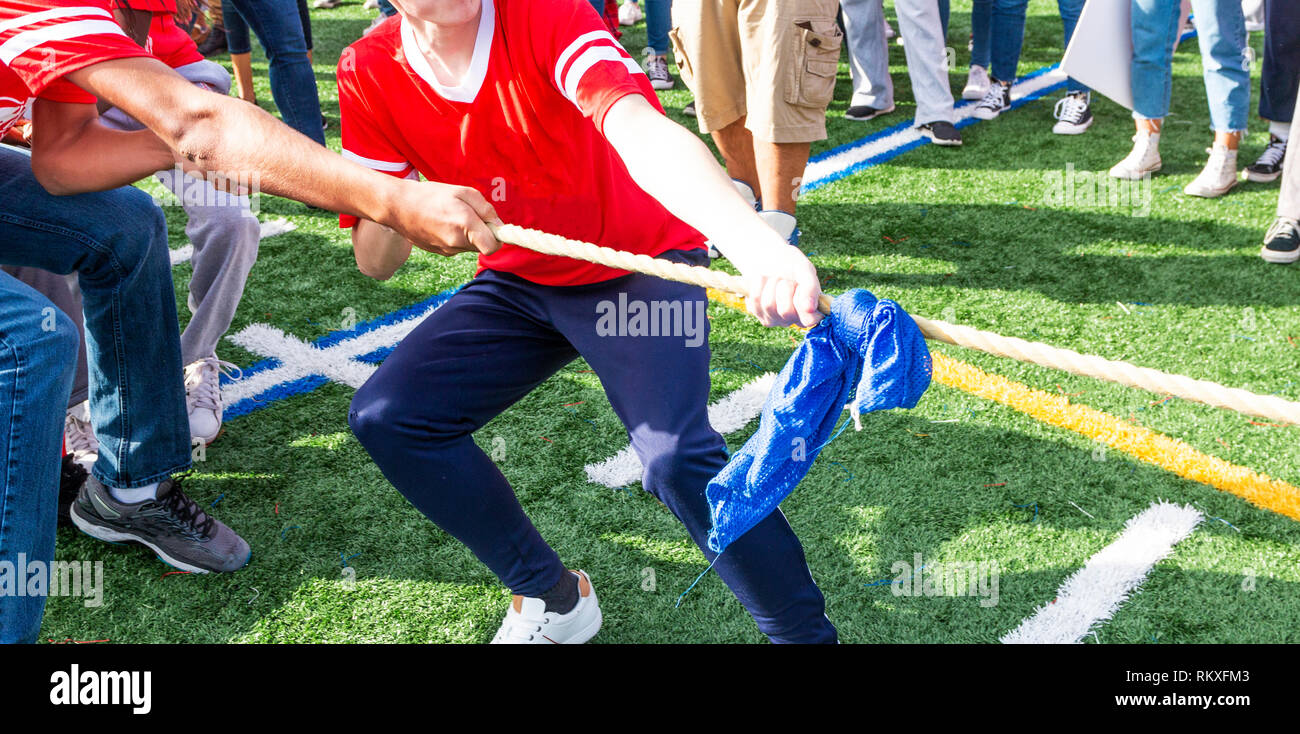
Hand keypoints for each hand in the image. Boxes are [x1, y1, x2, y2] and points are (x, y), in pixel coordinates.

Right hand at [385, 181, 501, 256]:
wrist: (398, 207)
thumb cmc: (431, 195)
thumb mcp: (463, 192)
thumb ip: (485, 209)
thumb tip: (499, 225)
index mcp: (464, 225)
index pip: (493, 247)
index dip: (498, 237)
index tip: (494, 225)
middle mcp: (456, 242)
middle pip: (483, 246)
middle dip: (483, 232)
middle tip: (471, 214)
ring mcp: (447, 250)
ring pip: (470, 246)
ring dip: (470, 234)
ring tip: (454, 216)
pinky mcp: (440, 252)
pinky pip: (458, 247)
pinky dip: (457, 237)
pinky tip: (444, 223)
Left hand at [733, 235, 823, 328]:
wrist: (767, 256)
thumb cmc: (790, 264)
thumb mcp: (805, 270)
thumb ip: (811, 288)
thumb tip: (810, 309)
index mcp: (811, 311)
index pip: (810, 319)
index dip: (803, 301)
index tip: (800, 284)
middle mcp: (793, 319)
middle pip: (786, 311)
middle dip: (784, 287)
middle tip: (785, 279)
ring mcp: (774, 318)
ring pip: (768, 305)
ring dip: (771, 284)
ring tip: (774, 278)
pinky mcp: (758, 313)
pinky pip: (756, 300)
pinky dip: (758, 283)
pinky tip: (763, 280)